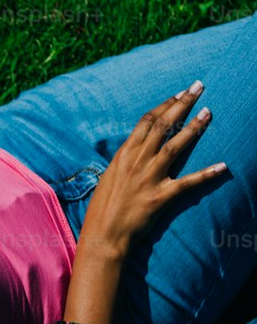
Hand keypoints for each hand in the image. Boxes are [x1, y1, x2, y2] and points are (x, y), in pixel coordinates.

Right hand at [78, 81, 225, 256]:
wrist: (103, 236)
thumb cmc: (102, 210)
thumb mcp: (109, 178)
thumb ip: (125, 162)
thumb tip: (137, 150)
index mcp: (123, 155)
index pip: (147, 122)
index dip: (165, 105)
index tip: (179, 94)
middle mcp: (137, 162)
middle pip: (163, 126)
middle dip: (182, 104)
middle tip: (199, 87)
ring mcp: (149, 178)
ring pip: (175, 146)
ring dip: (193, 127)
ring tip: (209, 112)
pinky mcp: (161, 197)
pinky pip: (187, 183)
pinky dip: (206, 174)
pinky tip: (222, 166)